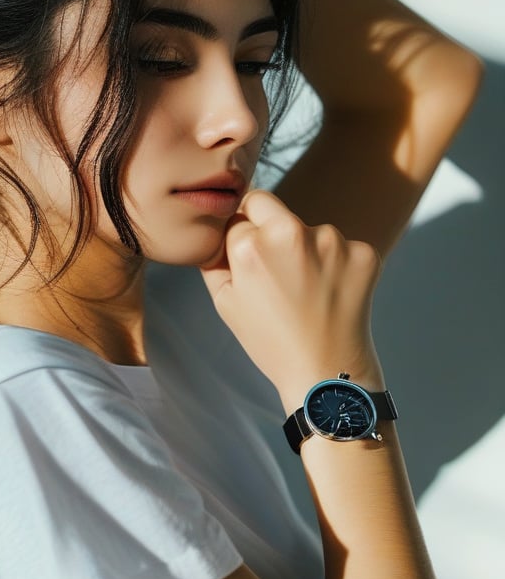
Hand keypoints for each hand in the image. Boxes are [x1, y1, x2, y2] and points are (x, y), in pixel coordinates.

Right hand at [199, 190, 384, 409]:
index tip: (249, 266)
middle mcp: (291, 233)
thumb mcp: (225, 303)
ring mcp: (332, 241)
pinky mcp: (363, 253)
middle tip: (275, 267)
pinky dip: (337, 264)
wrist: (325, 374)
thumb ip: (213, 259)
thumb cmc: (271, 342)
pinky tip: (331, 293)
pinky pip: (342, 246)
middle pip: (267, 204)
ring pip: (307, 227)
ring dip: (305, 248)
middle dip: (264, 225)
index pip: (236, 218)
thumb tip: (215, 230)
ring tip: (307, 292)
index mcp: (250, 246)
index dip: (238, 241)